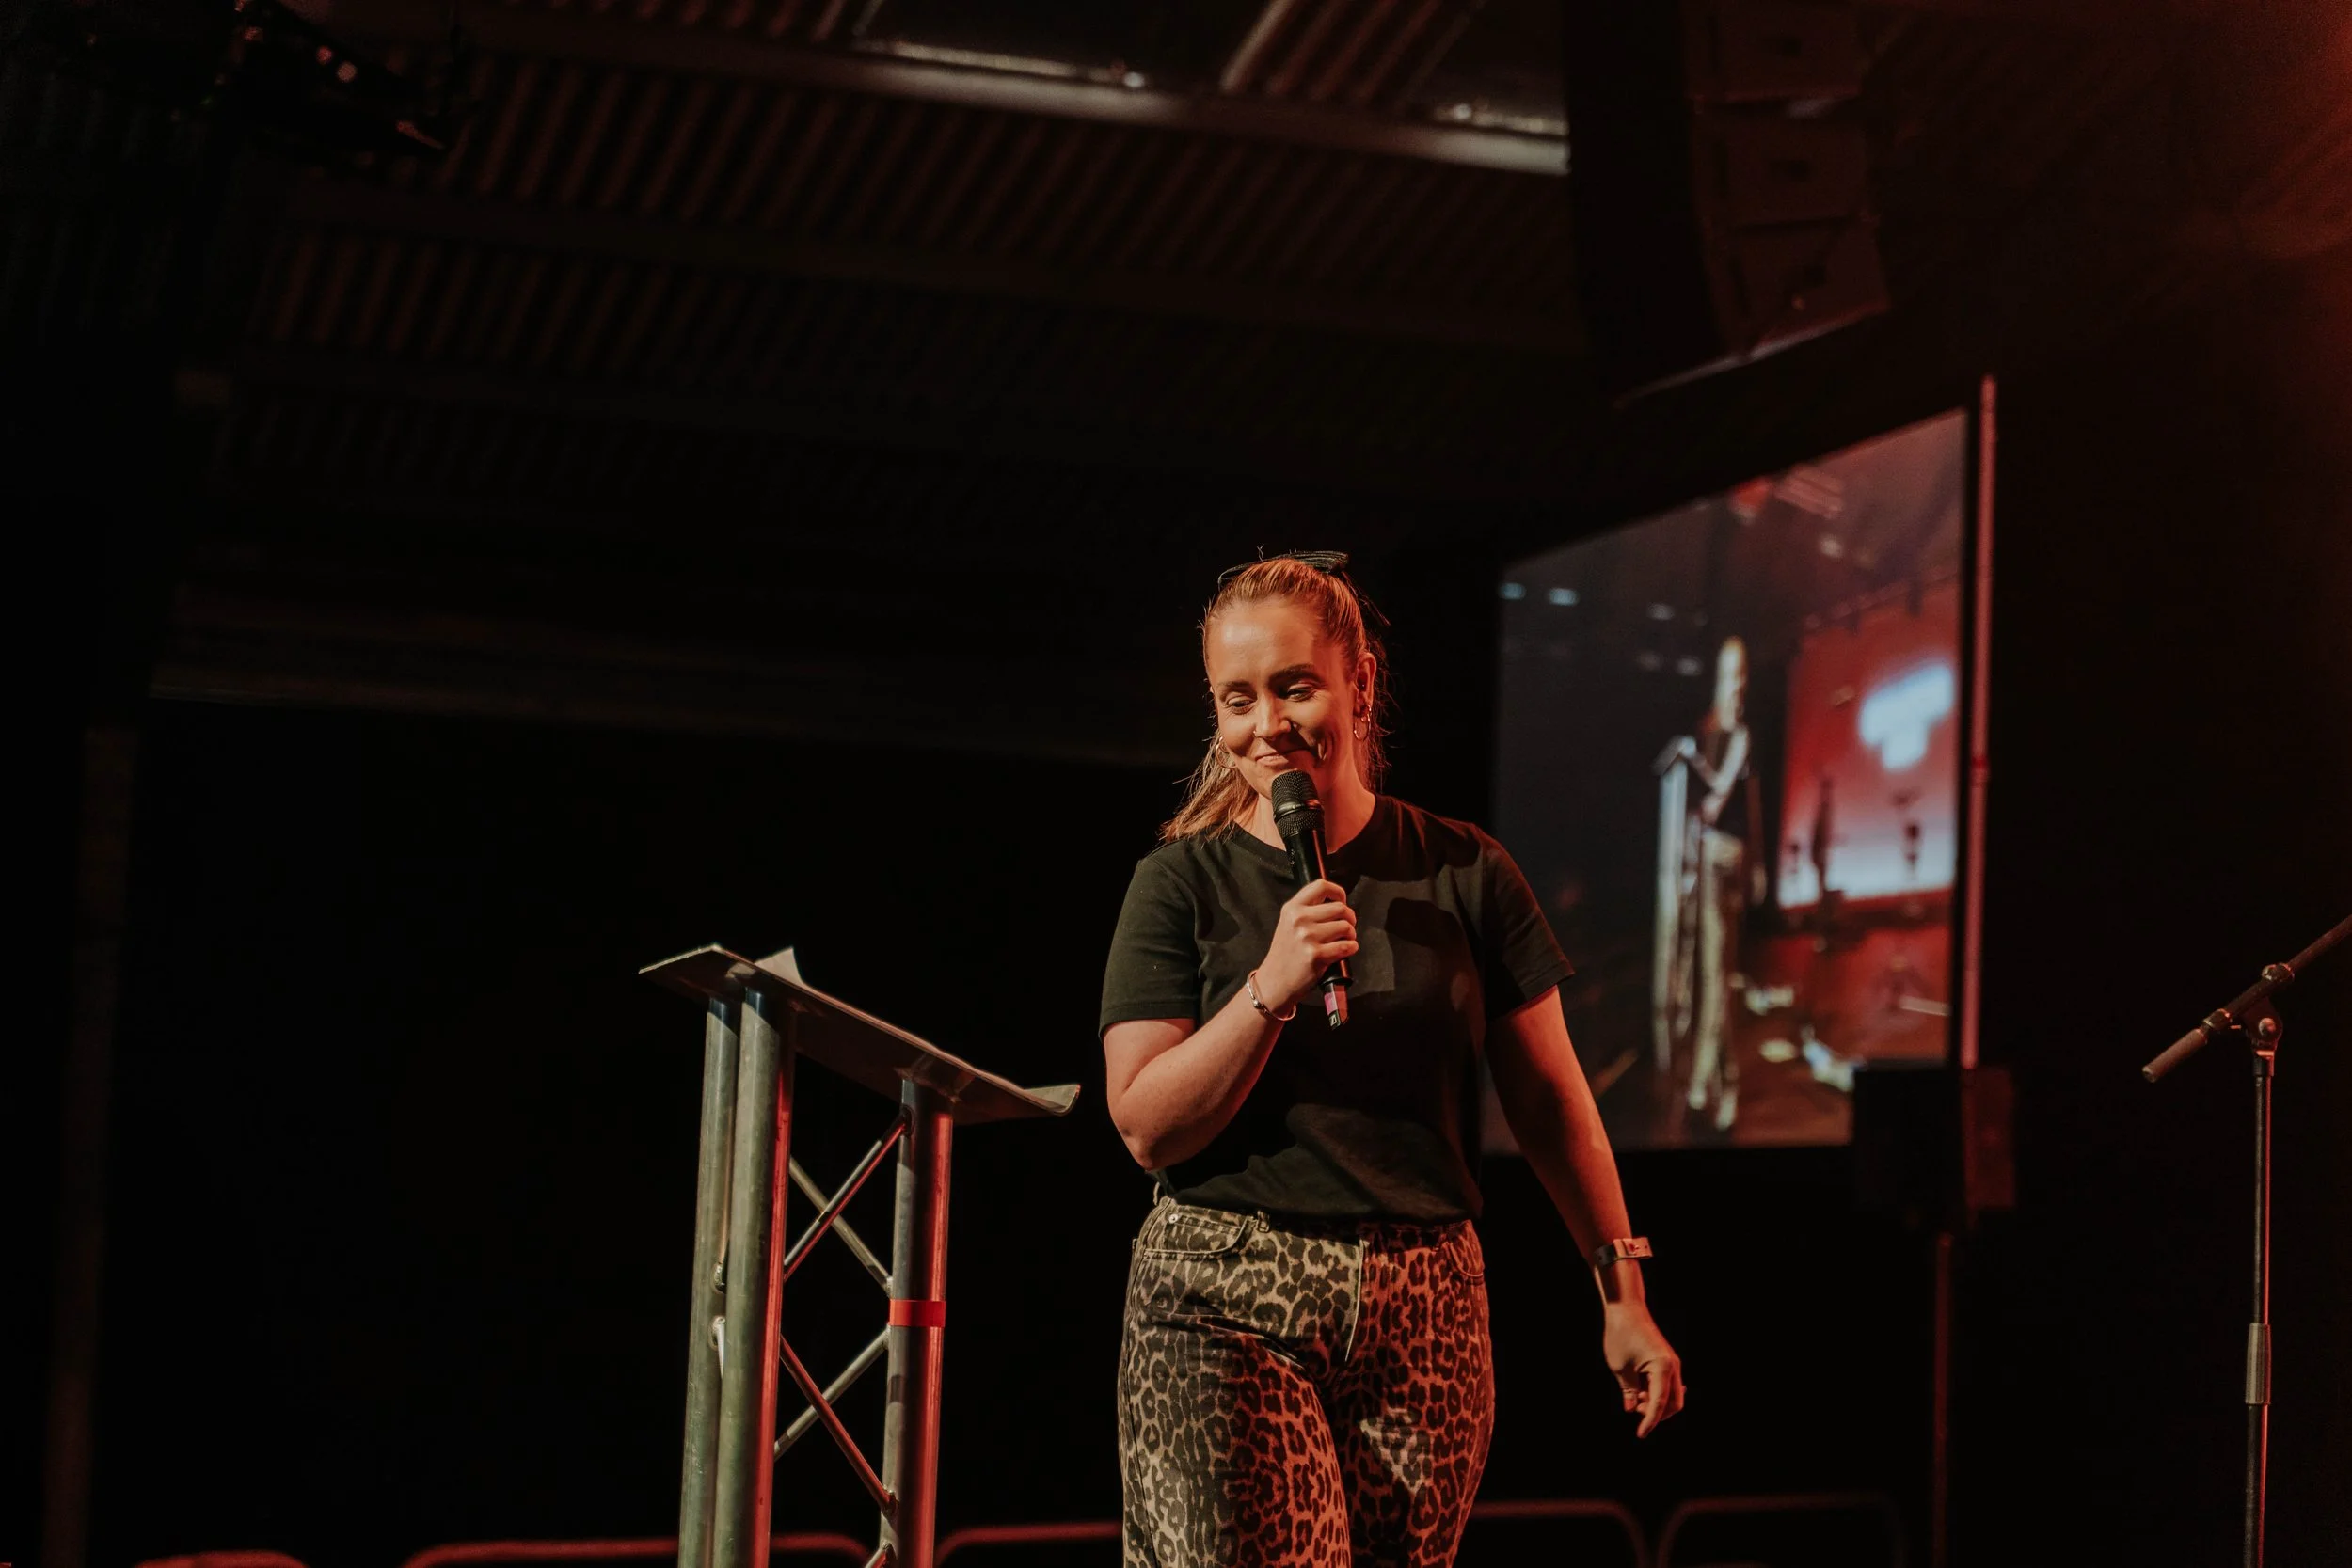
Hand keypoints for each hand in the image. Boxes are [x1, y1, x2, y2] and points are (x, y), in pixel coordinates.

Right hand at [1258, 879, 1356, 1014]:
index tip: (1342, 902)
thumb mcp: (1288, 924)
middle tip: (1346, 927)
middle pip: (1340, 908)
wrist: (1274, 982)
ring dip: (1351, 935)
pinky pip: (1346, 946)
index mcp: (1292, 908)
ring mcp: (1307, 937)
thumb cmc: (1285, 954)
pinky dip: (1351, 948)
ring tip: (1344, 941)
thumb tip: (1337, 903)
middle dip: (1350, 918)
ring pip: (1346, 926)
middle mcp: (1299, 919)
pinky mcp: (1316, 955)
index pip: (1321, 886)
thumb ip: (1308, 910)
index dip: (1338, 892)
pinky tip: (1345, 951)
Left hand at [1603, 1301, 1684, 1438]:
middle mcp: (1672, 1367)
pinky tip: (1641, 1392)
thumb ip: (1629, 1392)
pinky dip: (1656, 1393)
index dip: (1650, 1422)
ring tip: (1634, 1397)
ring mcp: (1671, 1364)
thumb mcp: (1620, 1368)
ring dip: (1655, 1403)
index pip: (1659, 1404)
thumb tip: (1633, 1410)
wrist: (1626, 1308)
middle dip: (1656, 1414)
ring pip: (1672, 1395)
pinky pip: (1667, 1385)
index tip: (1640, 1435)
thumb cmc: (1621, 1334)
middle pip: (1674, 1404)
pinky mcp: (1666, 1361)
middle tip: (1635, 1408)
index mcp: (1663, 1368)